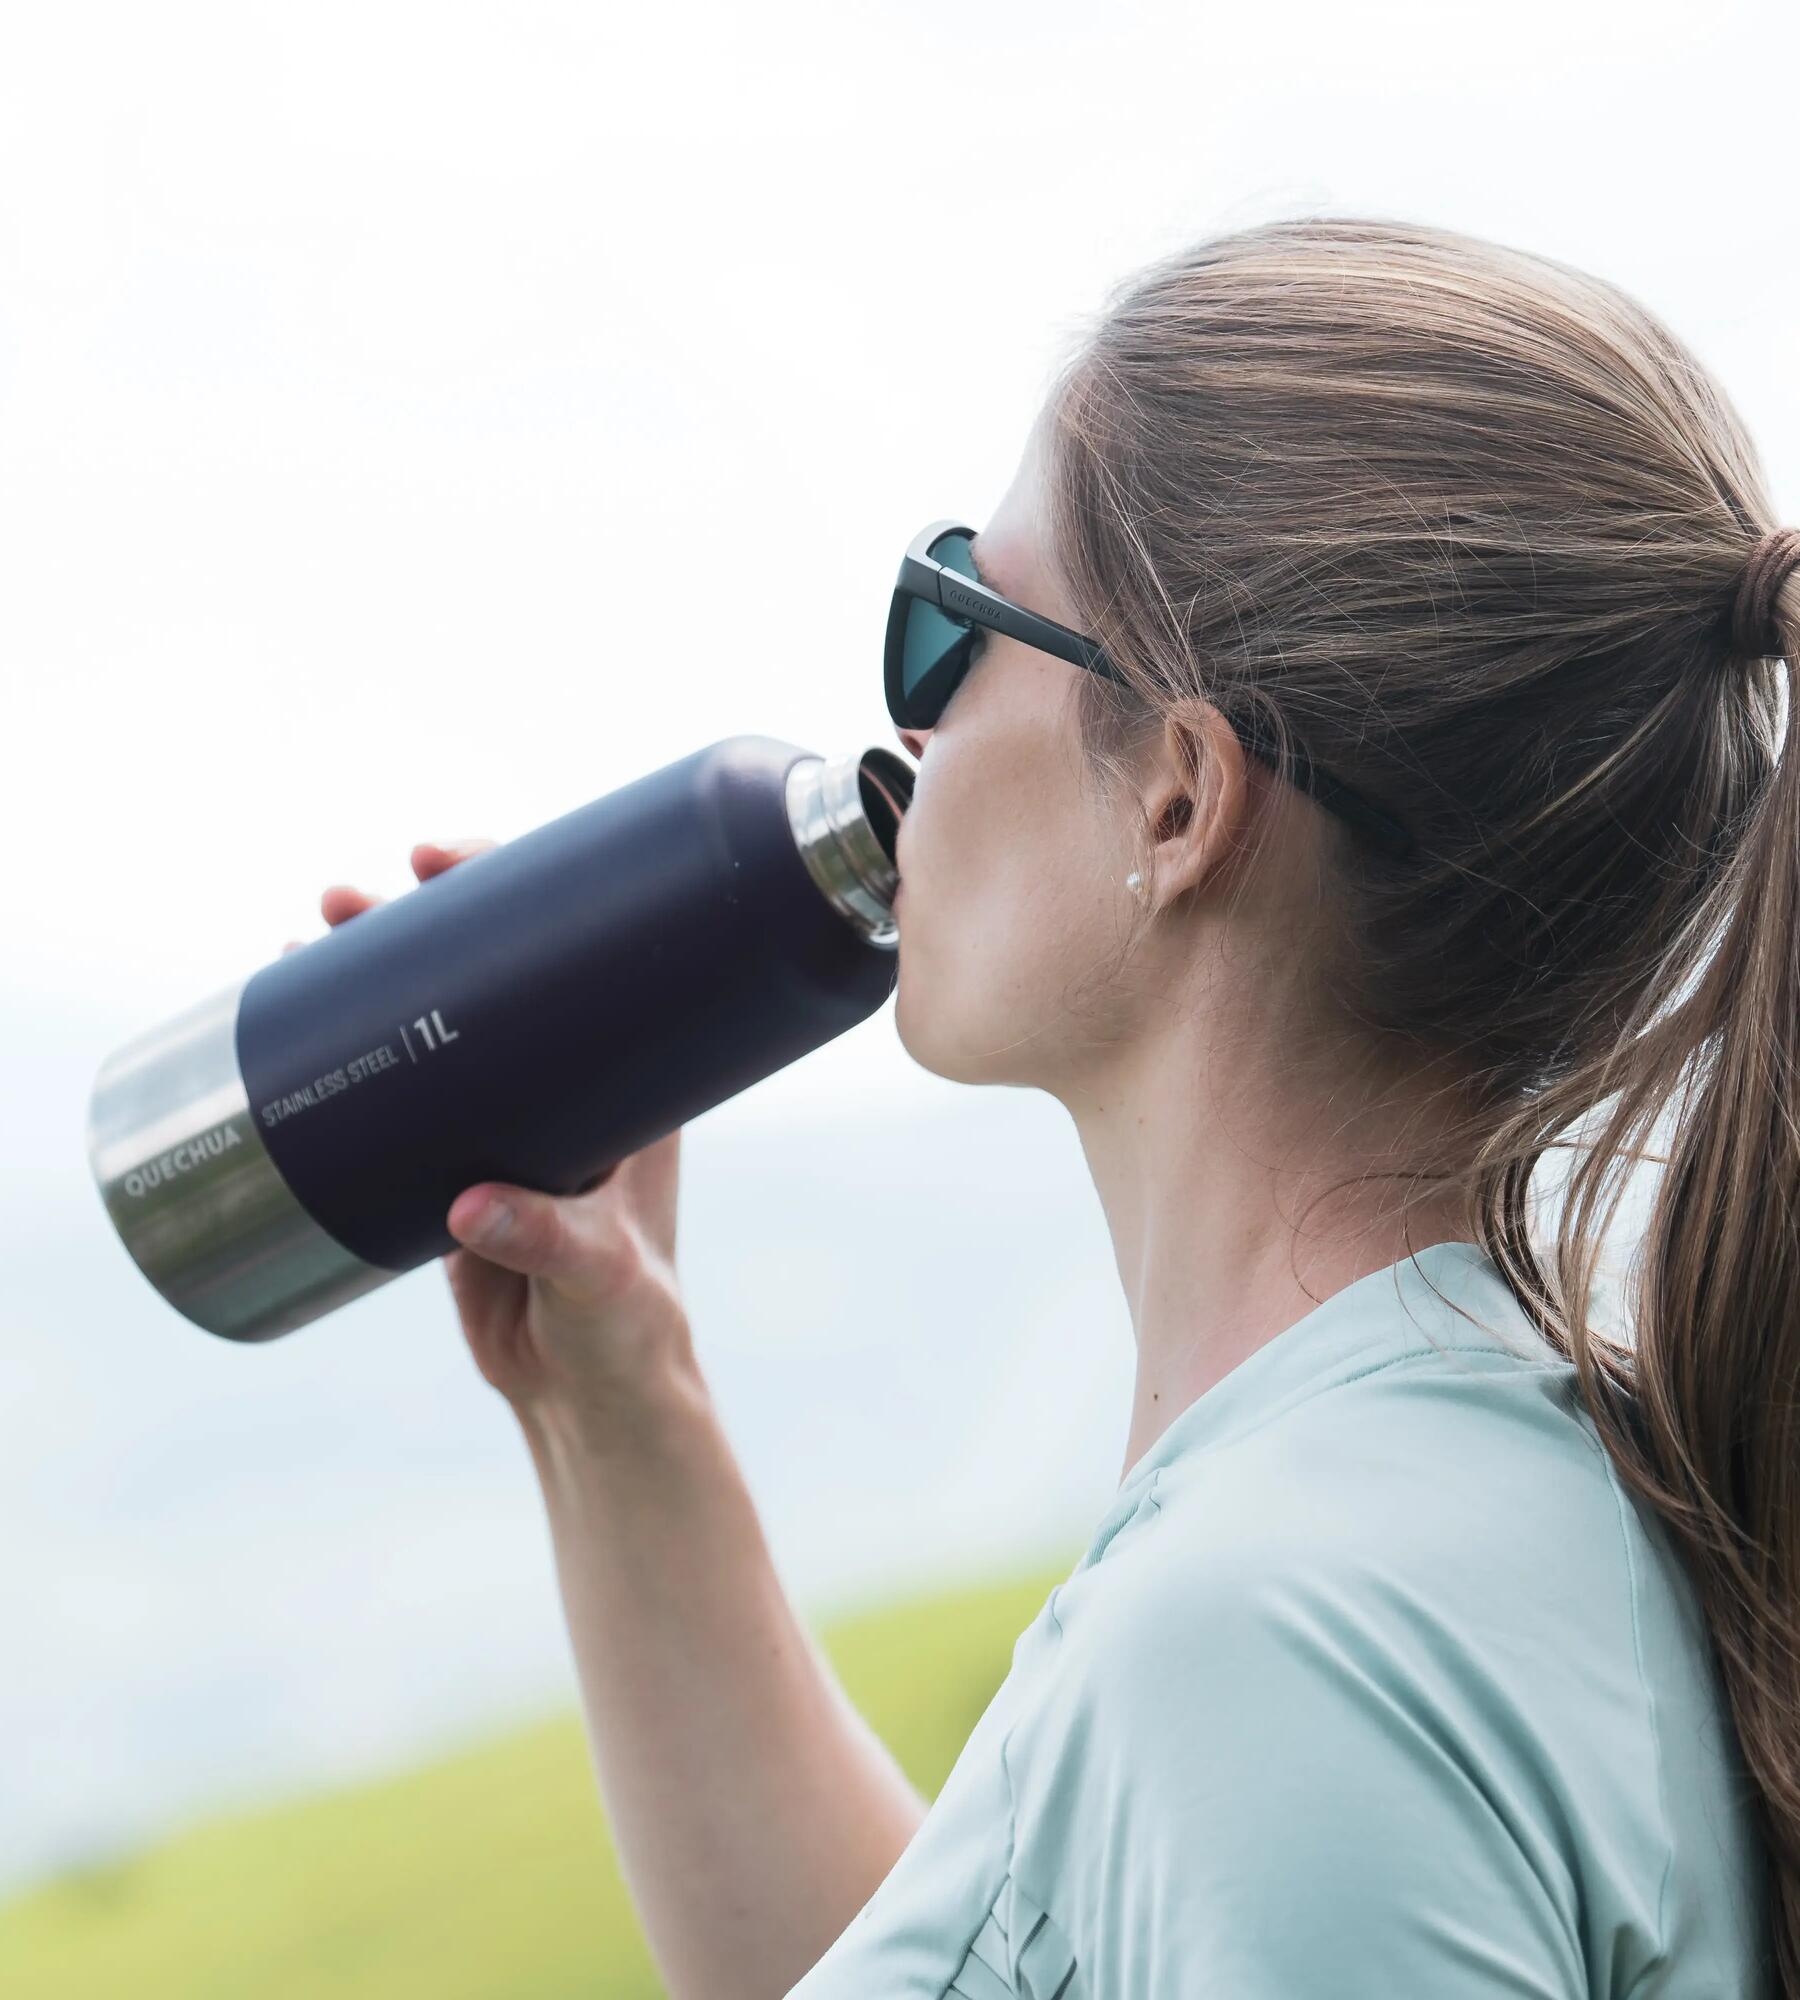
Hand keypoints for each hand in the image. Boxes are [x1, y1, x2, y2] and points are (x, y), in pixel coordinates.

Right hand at [286, 839, 695, 1433]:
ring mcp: (506, 1118)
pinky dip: (355, 1052)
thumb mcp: (598, 1273)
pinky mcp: (454, 1163)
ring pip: (438, 1023)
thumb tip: (469, 1206)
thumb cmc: (626, 1323)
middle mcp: (569, 1081)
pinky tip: (301, 1022)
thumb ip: (545, 1237)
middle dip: (418, 921)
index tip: (442, 862)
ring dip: (375, 977)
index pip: (575, 951)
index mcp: (629, 1077)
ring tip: (304, 943)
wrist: (588, 1391)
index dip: (511, 888)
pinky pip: (403, 1089)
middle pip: (492, 971)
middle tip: (349, 899)